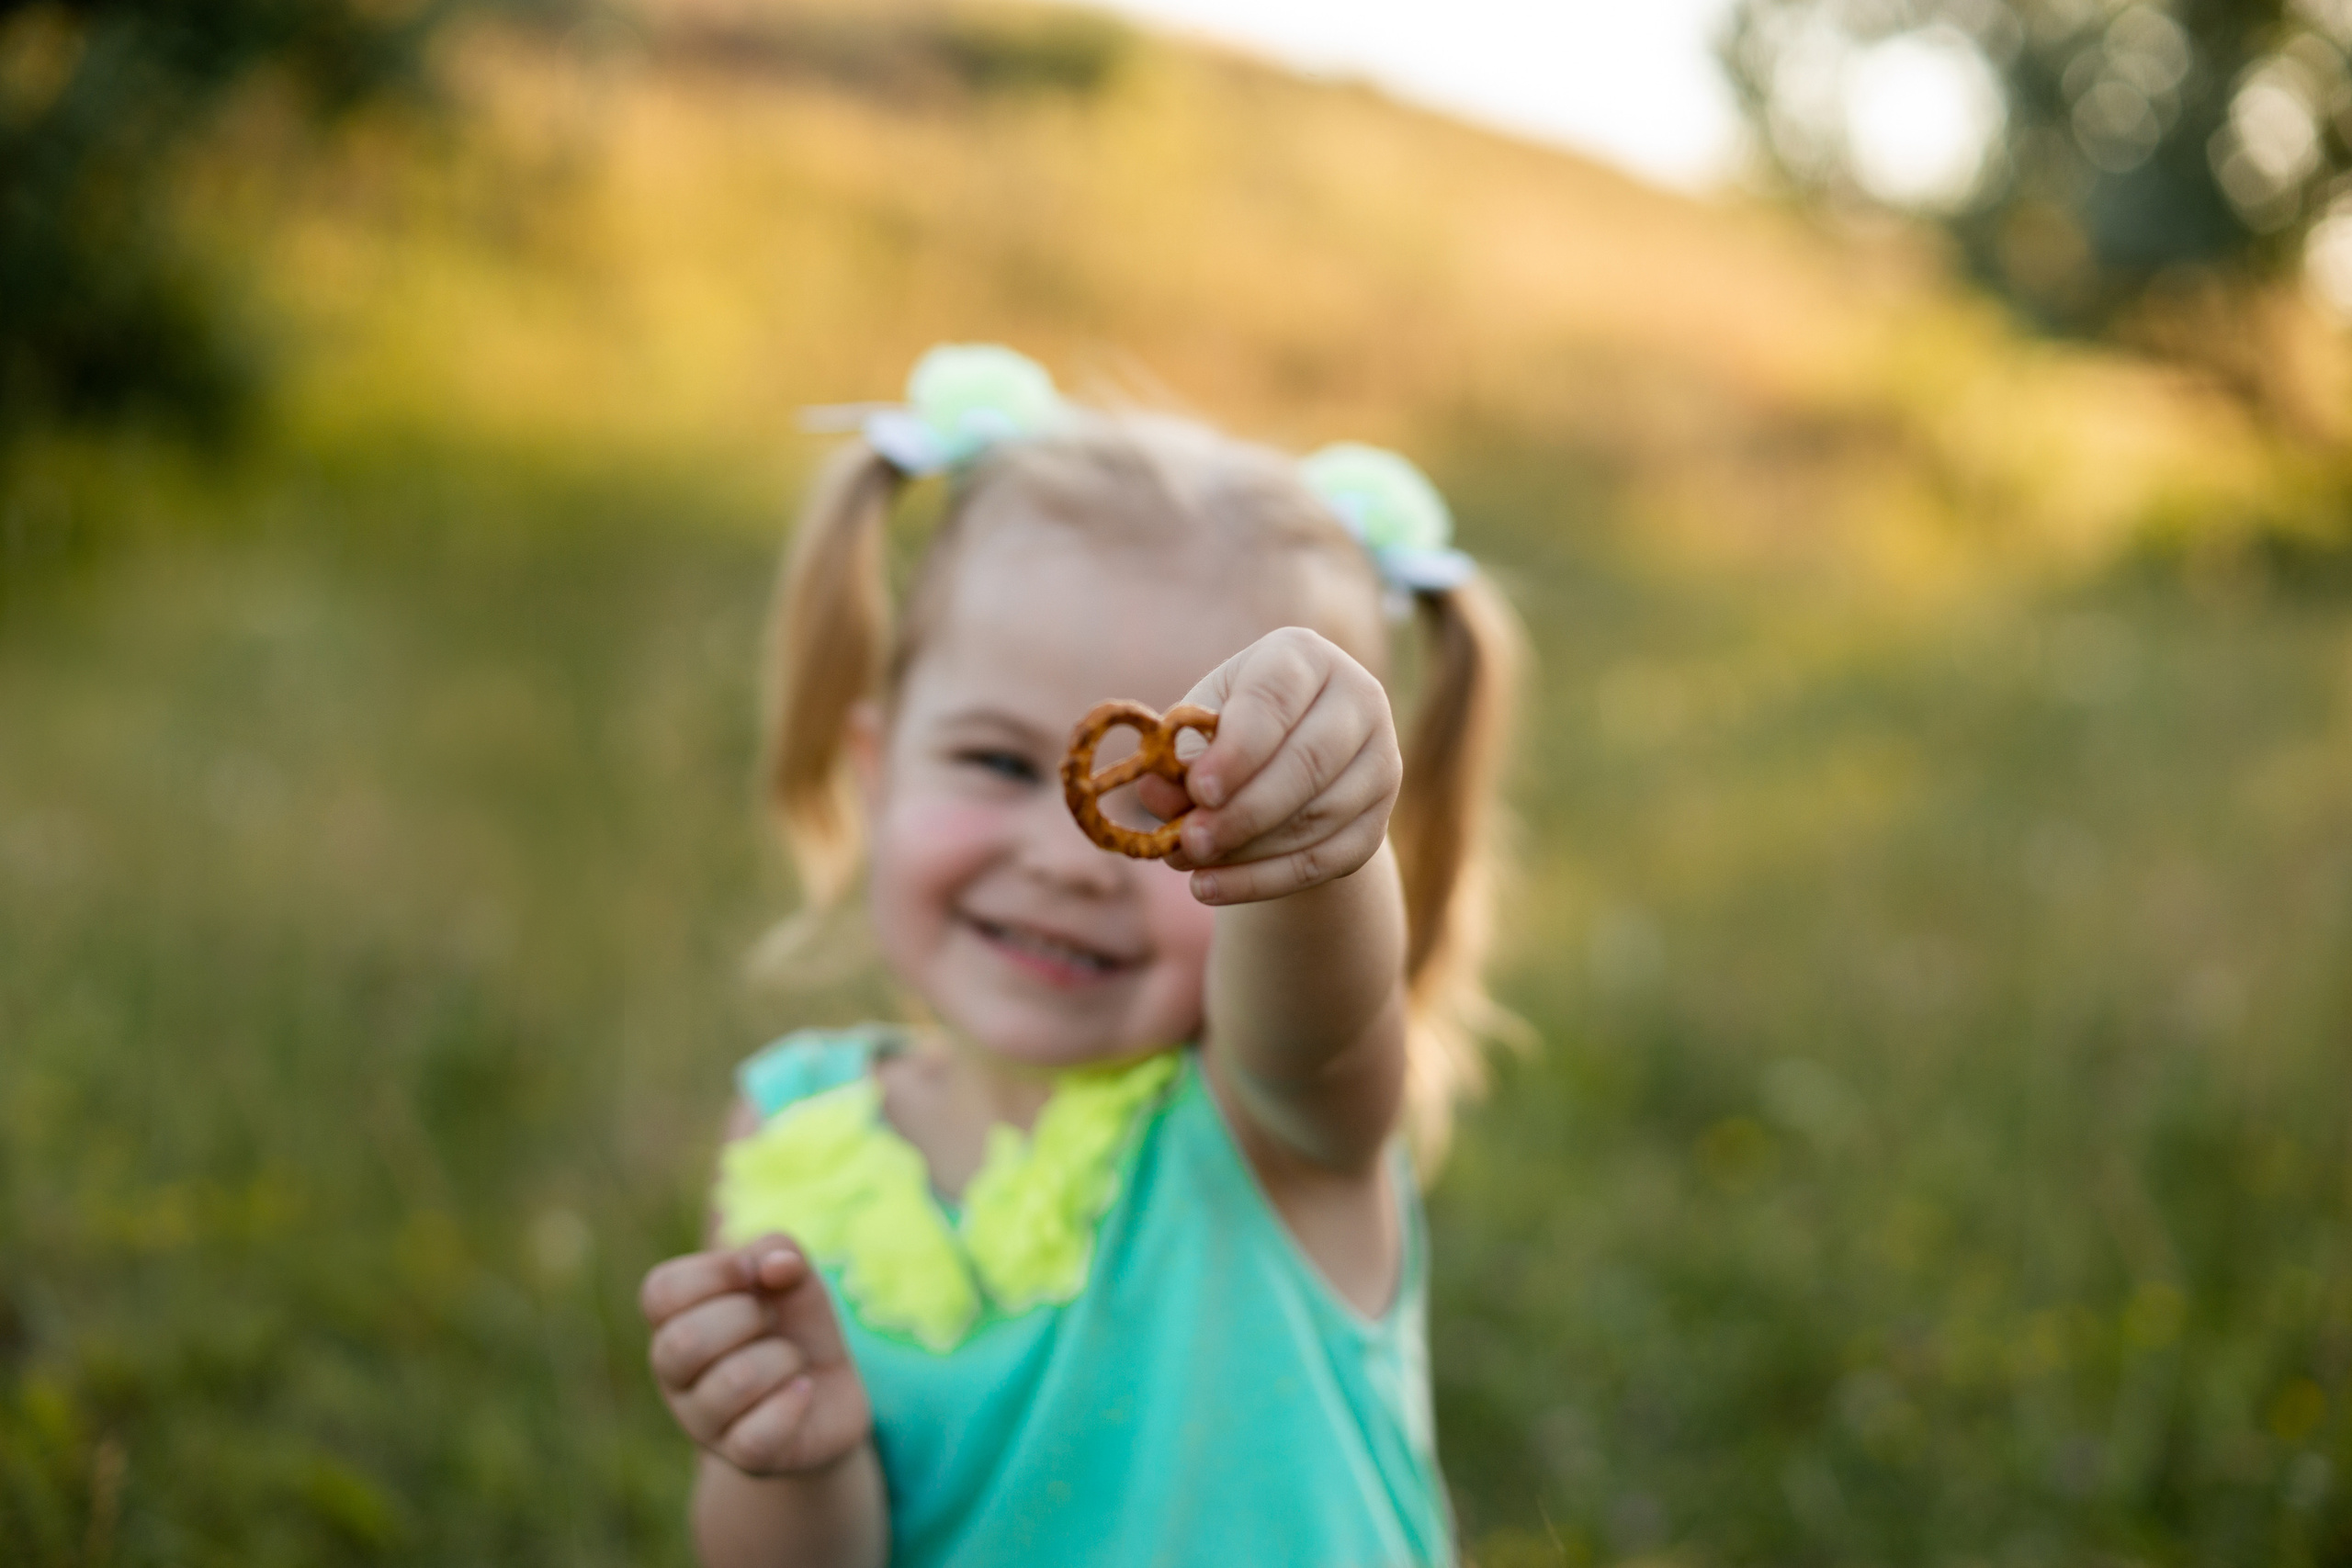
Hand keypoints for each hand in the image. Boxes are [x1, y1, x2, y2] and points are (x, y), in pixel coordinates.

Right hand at [641, 1236, 871, 1476]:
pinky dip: (793, 1402)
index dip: (713, 1272)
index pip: (659, 1292)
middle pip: (682, 1342)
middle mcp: (676, 1377)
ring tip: (792, 1359)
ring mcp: (704, 1423)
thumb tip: (773, 1266)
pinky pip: (757, 1434)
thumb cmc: (793, 1325)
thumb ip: (779, 1251)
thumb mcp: (792, 1275)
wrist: (829, 1395)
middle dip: (746, 1316)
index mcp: (674, 1322)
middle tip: (771, 1318)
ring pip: (732, 1383)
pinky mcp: (744, 1458)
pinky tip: (804, 1391)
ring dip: (782, 1358)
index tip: (754, 1271)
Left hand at [1144, 628, 1402, 904]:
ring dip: (1249, 850)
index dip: (1238, 749)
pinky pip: (1327, 859)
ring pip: (1319, 816)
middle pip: (1309, 762)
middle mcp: (1358, 699)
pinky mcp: (1378, 819)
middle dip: (1244, 809)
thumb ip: (1178, 757)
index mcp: (1305, 657)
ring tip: (1190, 863)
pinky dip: (1266, 881)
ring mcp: (1381, 761)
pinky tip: (1214, 889)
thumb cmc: (1232, 731)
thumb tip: (1155, 793)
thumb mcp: (1200, 729)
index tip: (1198, 791)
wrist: (1288, 763)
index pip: (1276, 699)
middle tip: (1190, 841)